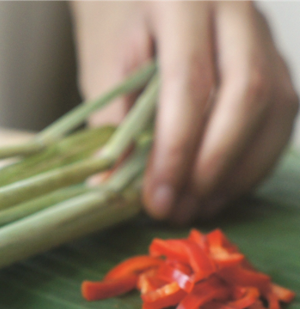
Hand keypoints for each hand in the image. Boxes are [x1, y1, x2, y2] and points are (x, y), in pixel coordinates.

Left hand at [71, 0, 298, 222]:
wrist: (146, 0)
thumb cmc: (119, 34)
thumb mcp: (104, 70)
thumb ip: (112, 124)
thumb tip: (110, 188)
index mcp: (181, 0)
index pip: (189, 81)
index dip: (176, 148)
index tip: (156, 197)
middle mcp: (235, 8)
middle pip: (247, 93)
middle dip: (213, 164)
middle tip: (178, 210)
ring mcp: (264, 32)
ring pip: (275, 106)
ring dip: (238, 170)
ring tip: (196, 208)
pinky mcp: (279, 59)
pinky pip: (281, 116)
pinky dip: (253, 161)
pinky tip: (218, 191)